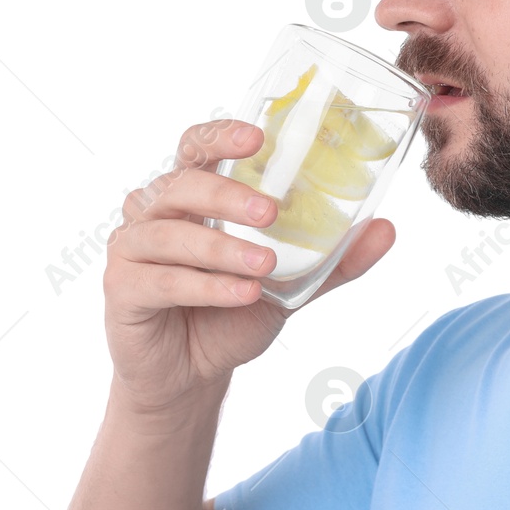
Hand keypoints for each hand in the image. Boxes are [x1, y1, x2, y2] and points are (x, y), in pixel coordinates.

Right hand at [102, 117, 394, 414]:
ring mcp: (132, 248)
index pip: (197, 146)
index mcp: (192, 194)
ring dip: (222, 248)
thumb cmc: (233, 311)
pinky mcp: (122, 288)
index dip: (221, 135)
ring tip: (266, 265)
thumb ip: (333, 259)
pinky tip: (242, 294)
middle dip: (228, 193)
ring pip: (172, 233)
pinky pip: (163, 280)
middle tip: (272, 211)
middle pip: (183, 183)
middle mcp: (155, 211)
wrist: (193, 375)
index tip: (257, 135)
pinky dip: (206, 286)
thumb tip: (387, 228)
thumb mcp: (292, 284)